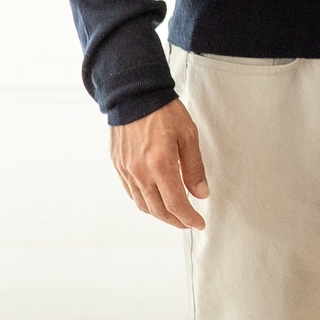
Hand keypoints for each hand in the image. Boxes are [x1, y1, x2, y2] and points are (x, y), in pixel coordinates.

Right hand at [110, 99, 208, 229]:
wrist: (134, 95)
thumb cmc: (163, 111)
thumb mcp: (188, 136)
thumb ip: (194, 168)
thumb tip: (201, 193)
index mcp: (160, 165)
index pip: (176, 204)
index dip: (188, 218)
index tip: (198, 223)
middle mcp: (140, 172)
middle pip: (158, 209)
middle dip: (176, 220)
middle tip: (188, 222)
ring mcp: (127, 170)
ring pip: (143, 204)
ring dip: (159, 214)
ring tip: (174, 214)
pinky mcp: (118, 165)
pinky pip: (131, 192)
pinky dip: (145, 202)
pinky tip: (155, 199)